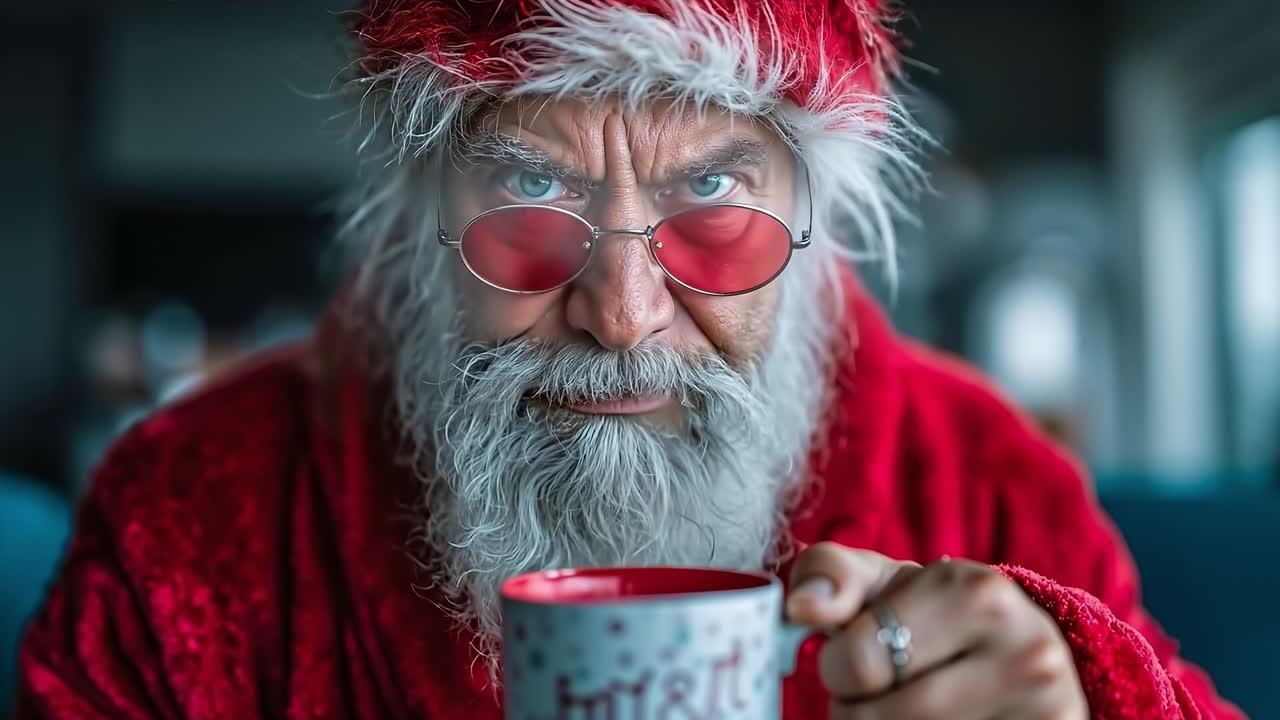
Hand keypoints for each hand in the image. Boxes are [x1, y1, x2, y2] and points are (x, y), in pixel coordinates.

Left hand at [786, 543, 1087, 718]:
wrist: (1026, 653)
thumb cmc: (937, 615)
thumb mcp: (884, 581)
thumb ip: (831, 576)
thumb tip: (802, 606)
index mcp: (978, 595)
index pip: (860, 662)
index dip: (838, 668)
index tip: (853, 659)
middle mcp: (1026, 656)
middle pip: (877, 719)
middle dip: (859, 708)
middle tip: (883, 690)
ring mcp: (1046, 713)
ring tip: (910, 706)